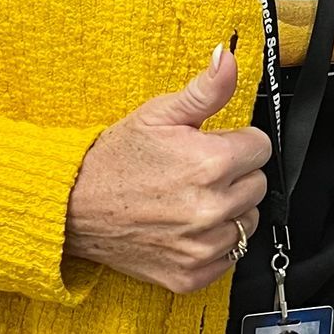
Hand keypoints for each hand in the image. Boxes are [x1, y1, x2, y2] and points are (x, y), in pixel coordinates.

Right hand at [64, 47, 270, 293]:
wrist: (72, 207)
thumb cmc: (114, 159)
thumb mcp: (159, 114)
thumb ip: (205, 89)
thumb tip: (229, 58)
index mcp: (211, 163)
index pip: (261, 148)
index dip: (237, 143)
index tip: (212, 146)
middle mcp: (212, 208)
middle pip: (257, 186)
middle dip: (234, 176)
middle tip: (196, 173)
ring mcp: (203, 246)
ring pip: (246, 223)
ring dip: (228, 211)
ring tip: (190, 199)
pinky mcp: (192, 275)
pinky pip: (229, 257)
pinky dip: (213, 243)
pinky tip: (185, 227)